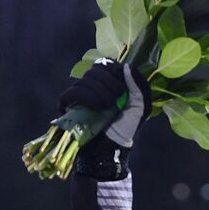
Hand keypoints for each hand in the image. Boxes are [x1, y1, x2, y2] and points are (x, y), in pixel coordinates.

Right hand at [60, 61, 150, 179]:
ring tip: (108, 107)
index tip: (122, 86)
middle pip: (95, 70)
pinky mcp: (68, 103)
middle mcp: (92, 85)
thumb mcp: (139, 107)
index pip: (105, 64)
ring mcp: (79, 93)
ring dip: (100, 93)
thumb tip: (126, 66)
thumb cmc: (126, 127)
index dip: (113, 71)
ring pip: (86, 80)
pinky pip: (73, 91)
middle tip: (117, 100)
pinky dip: (87, 97)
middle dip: (110, 84)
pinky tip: (97, 107)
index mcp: (108, 83)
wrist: (112, 145)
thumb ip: (138, 87)